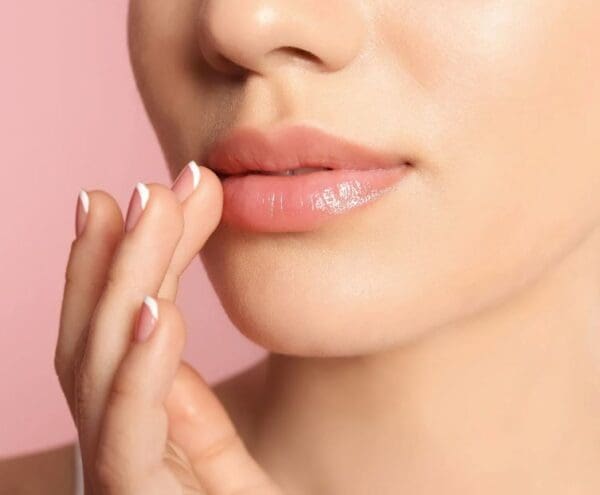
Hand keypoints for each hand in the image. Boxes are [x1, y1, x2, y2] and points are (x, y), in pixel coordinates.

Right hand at [54, 163, 280, 493]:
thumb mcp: (216, 454)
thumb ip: (184, 401)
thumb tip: (157, 321)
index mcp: (132, 429)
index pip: (112, 331)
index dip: (110, 261)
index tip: (125, 193)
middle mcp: (112, 447)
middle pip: (101, 334)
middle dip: (121, 252)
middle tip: (154, 181)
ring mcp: (118, 478)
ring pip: (103, 368)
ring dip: (124, 282)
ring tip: (149, 210)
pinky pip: (133, 433)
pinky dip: (138, 366)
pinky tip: (157, 307)